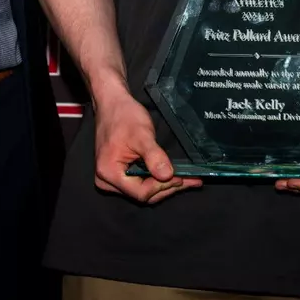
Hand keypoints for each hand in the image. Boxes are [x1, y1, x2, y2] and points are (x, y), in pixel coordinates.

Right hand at [91, 85, 201, 204]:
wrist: (112, 104)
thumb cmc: (124, 116)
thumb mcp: (142, 135)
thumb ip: (153, 156)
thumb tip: (168, 176)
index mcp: (109, 173)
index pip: (140, 192)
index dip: (163, 186)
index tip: (182, 178)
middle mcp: (107, 181)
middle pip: (142, 194)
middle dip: (167, 187)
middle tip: (192, 180)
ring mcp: (111, 179)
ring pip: (142, 191)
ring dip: (165, 185)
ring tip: (188, 179)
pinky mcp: (118, 174)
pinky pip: (139, 182)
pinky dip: (156, 179)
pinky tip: (173, 176)